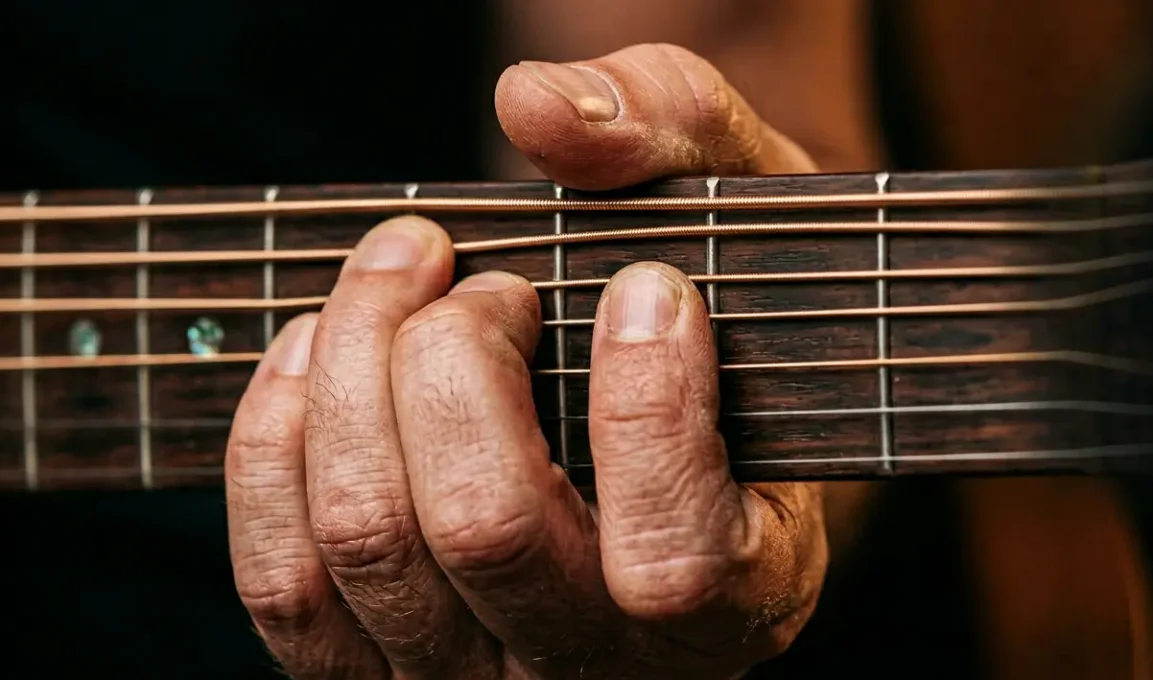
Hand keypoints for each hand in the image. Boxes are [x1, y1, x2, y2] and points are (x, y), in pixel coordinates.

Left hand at [226, 44, 826, 678]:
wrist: (669, 419)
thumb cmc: (720, 319)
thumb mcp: (748, 211)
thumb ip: (678, 132)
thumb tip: (536, 108)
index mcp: (746, 592)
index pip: (671, 556)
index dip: (642, 399)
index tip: (643, 282)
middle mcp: (610, 663)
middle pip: (484, 528)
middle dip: (457, 355)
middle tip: (492, 285)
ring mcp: (484, 673)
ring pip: (370, 544)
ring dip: (354, 368)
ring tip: (400, 279)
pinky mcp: (376, 663)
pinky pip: (286, 583)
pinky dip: (275, 441)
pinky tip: (318, 350)